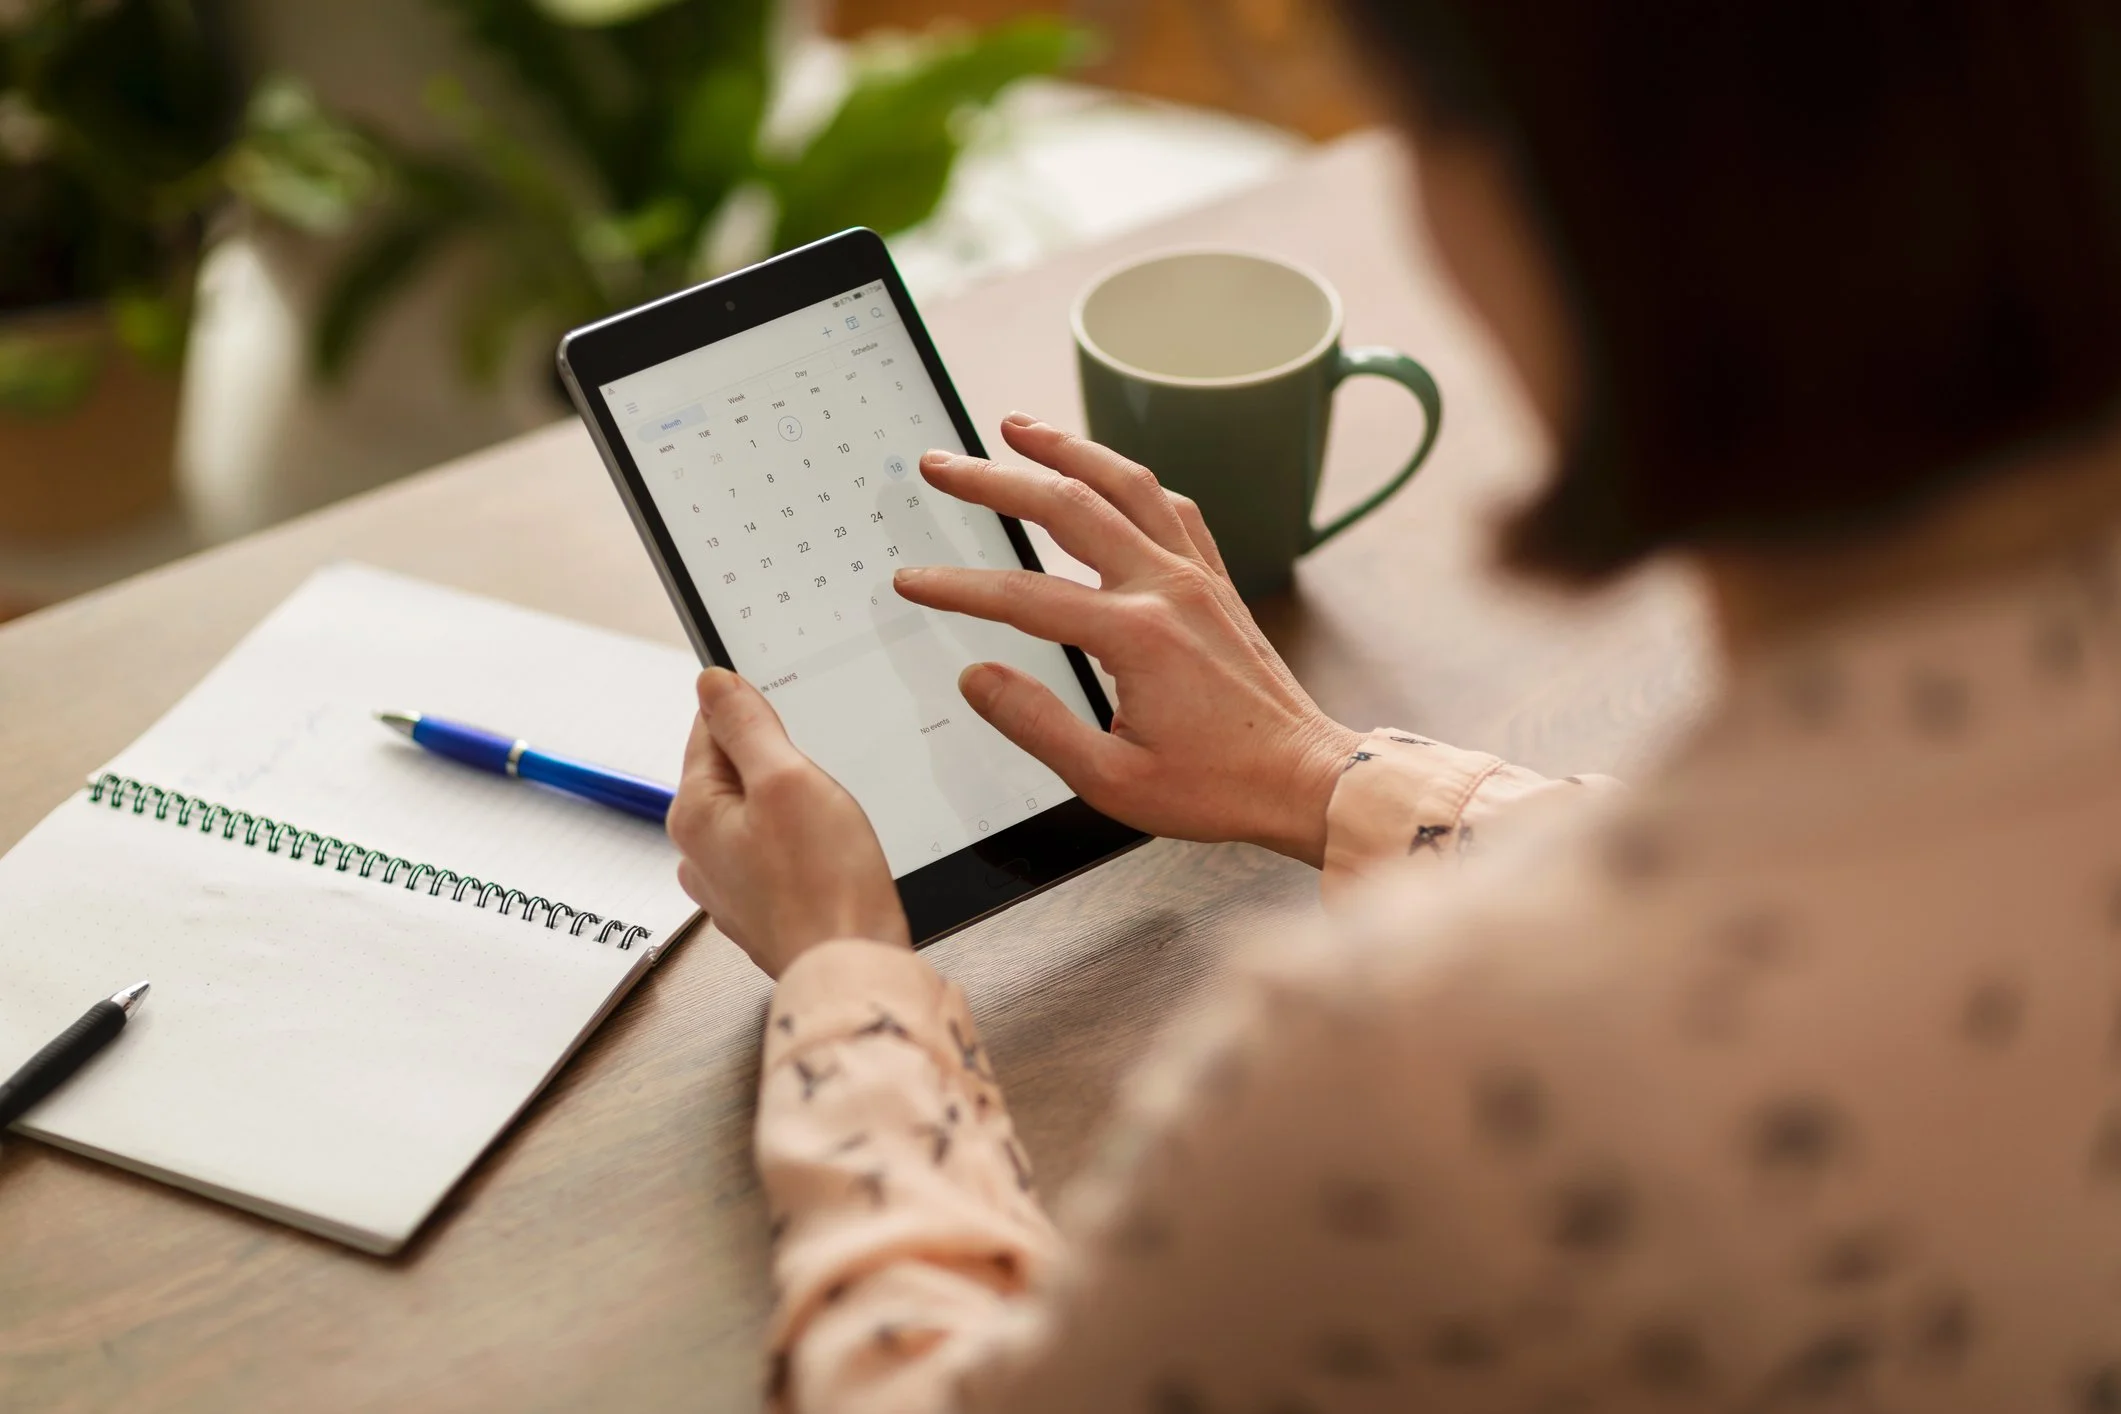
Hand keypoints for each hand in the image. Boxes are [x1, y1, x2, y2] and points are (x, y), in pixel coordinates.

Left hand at [668, 668, 909, 978]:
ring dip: (792, 806)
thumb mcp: (786, 779)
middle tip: (819, 782)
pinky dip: (800, 844)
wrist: (851, 968)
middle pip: (734, 772)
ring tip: (827, 823)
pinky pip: (775, 852)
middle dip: (778, 764)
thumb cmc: (824, 884)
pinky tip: (827, 855)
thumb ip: (746, 725)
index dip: (757, 714)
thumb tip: (711, 683)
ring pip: (758, 813)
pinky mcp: (760, 906)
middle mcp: (698, 852)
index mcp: (693, 813)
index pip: (709, 728)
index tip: (792, 721)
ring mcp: (727, 884)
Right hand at [892, 414, 1362, 866]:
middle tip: (942, 464)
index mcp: (1136, 635)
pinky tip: (1105, 471)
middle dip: (995, 479)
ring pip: (1125, 485)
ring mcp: (1197, 578)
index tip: (912, 580)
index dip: (958, 587)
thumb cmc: (1218, 787)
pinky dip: (1129, 479)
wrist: (1306, 779)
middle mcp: (1167, 588)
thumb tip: (977, 678)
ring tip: (1016, 425)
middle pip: (1066, 507)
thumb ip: (1036, 725)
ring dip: (1066, 447)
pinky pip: (1171, 507)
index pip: (1023, 597)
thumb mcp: (1112, 780)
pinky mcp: (1217, 583)